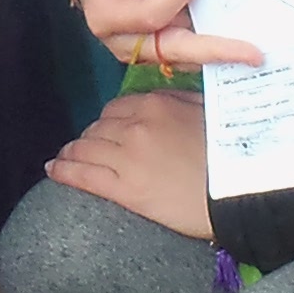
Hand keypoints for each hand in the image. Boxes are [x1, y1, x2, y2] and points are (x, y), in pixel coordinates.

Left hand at [45, 89, 215, 239]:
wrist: (241, 191)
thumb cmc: (232, 153)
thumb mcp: (208, 113)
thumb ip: (180, 102)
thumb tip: (164, 101)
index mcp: (156, 104)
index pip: (116, 108)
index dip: (108, 122)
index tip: (107, 132)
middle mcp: (135, 126)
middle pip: (98, 128)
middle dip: (91, 138)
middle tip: (88, 149)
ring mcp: (127, 157)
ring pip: (85, 148)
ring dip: (72, 152)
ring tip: (64, 158)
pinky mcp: (125, 189)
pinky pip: (83, 174)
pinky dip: (63, 170)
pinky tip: (53, 171)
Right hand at [70, 0, 264, 73]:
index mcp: (109, 16)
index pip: (154, 13)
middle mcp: (123, 43)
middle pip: (174, 49)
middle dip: (216, 50)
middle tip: (253, 54)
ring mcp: (141, 52)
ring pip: (185, 55)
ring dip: (220, 51)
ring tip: (256, 48)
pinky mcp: (157, 50)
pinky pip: (187, 51)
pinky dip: (212, 46)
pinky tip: (240, 40)